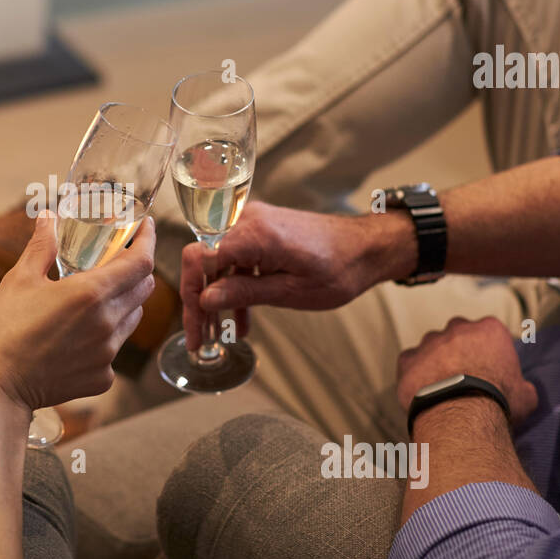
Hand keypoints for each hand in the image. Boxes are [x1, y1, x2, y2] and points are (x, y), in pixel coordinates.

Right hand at [0, 211, 155, 412]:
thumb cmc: (2, 331)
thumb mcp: (19, 280)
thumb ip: (42, 247)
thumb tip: (49, 218)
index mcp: (91, 293)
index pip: (140, 262)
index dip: (148, 241)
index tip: (146, 227)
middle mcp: (108, 323)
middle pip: (144, 288)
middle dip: (136, 269)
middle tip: (116, 261)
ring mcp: (108, 354)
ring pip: (132, 318)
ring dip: (123, 302)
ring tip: (94, 299)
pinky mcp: (103, 377)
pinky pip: (115, 349)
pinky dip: (105, 337)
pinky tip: (78, 337)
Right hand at [182, 201, 411, 347]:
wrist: (369, 247)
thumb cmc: (340, 269)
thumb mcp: (291, 291)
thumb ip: (245, 293)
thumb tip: (205, 300)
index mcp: (254, 234)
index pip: (199, 259)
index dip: (190, 297)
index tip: (194, 328)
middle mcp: (247, 221)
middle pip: (203, 260)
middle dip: (199, 302)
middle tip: (201, 337)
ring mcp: (253, 223)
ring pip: (218, 262)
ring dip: (216, 298)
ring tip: (217, 335)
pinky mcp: (261, 231)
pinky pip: (236, 259)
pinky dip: (235, 287)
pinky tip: (240, 320)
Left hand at [395, 317, 538, 428]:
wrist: (461, 416)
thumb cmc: (498, 403)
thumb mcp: (526, 396)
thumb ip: (523, 385)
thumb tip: (523, 391)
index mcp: (489, 330)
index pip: (489, 333)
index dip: (488, 352)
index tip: (488, 369)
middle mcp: (458, 329)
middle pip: (458, 334)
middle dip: (460, 351)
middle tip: (463, 377)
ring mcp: (430, 342)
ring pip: (431, 347)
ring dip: (436, 361)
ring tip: (442, 387)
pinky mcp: (408, 359)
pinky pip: (410, 362)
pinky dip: (414, 373)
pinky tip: (423, 391)